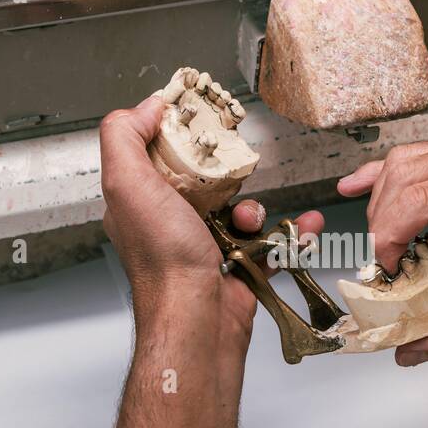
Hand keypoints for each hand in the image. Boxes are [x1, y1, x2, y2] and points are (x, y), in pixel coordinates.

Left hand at [98, 96, 322, 345]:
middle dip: (229, 174)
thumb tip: (145, 106)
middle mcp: (170, 223)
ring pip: (242, 209)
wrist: (198, 321)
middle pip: (207, 180)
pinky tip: (303, 227)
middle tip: (236, 172)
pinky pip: (271, 242)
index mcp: (141, 201)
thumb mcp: (127, 184)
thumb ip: (124, 137)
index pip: (159, 154)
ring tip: (254, 220)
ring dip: (259, 209)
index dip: (182, 135)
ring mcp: (206, 246)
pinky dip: (291, 235)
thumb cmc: (163, 261)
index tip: (205, 121)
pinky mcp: (240, 267)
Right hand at [338, 142, 427, 365]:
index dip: (390, 236)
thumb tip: (417, 350)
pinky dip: (385, 174)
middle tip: (385, 267)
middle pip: (405, 178)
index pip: (421, 197)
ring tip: (383, 246)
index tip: (389, 270)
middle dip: (382, 225)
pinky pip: (419, 155)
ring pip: (405, 163)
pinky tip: (358, 186)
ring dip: (381, 204)